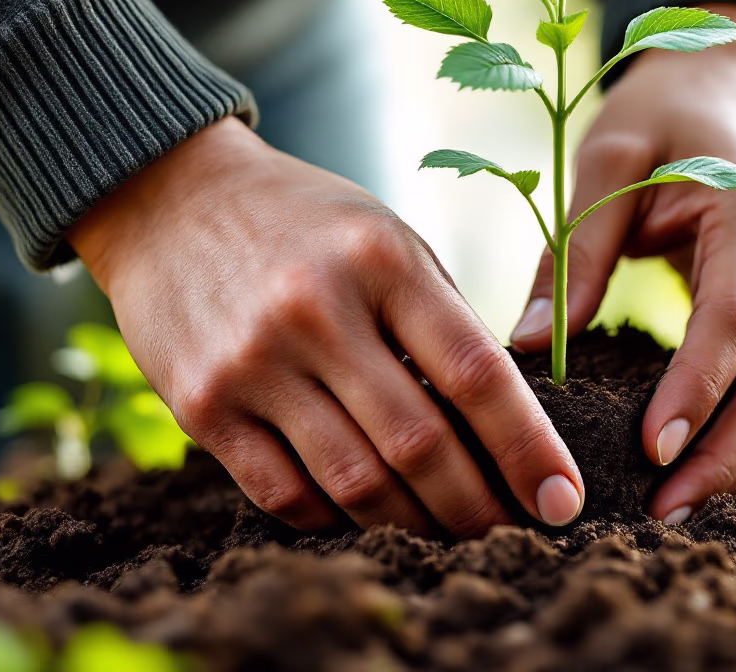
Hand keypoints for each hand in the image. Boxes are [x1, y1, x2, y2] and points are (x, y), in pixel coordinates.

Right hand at [70, 118, 583, 535]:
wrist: (171, 198)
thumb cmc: (305, 224)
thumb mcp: (387, 239)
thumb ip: (443, 320)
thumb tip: (508, 423)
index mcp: (381, 259)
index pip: (474, 371)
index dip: (528, 446)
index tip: (564, 498)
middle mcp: (315, 310)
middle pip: (419, 442)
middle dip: (478, 506)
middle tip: (512, 533)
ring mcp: (252, 362)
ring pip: (355, 483)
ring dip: (415, 525)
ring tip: (451, 536)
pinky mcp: (201, 407)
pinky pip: (286, 495)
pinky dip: (338, 521)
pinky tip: (371, 519)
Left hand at [510, 5, 735, 523]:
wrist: (733, 87)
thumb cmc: (664, 115)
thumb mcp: (608, 161)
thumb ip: (574, 251)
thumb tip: (525, 347)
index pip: (733, 324)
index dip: (695, 392)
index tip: (650, 454)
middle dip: (721, 460)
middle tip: (656, 515)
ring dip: (732, 463)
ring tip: (665, 510)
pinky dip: (734, 437)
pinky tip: (685, 471)